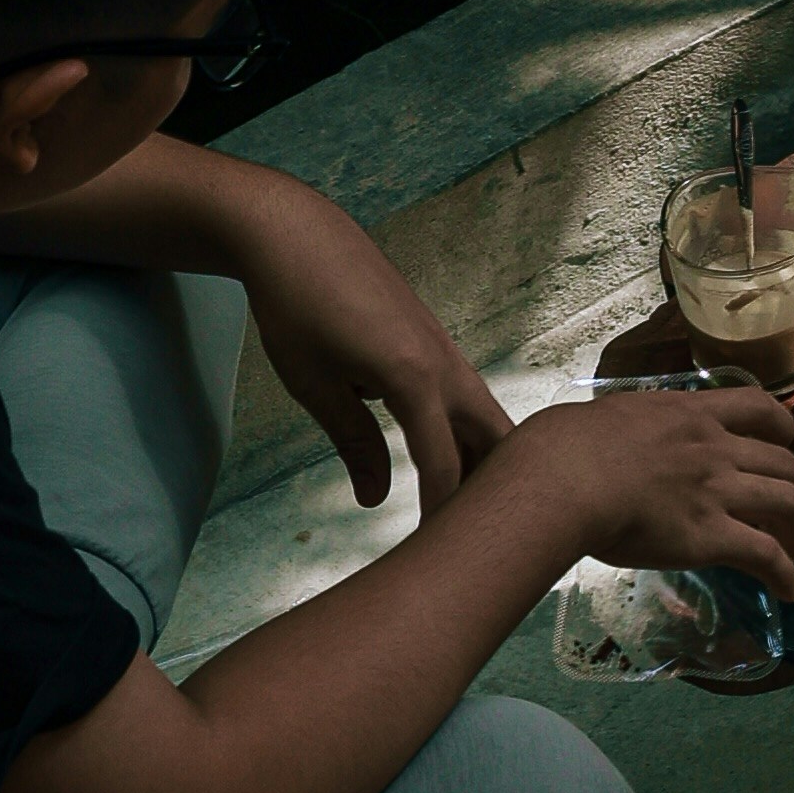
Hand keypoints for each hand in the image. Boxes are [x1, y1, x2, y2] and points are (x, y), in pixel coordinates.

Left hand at [235, 177, 509, 517]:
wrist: (298, 233)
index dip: (446, 518)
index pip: (447, 466)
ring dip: (486, 462)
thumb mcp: (314, 385)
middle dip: (497, 491)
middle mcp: (445, 364)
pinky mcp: (435, 342)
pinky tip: (452, 457)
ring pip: (486, 417)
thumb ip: (353, 443)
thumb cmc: (297, 308)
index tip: (442, 559)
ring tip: (473, 510)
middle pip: (496, 440)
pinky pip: (467, 398)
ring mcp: (445, 350)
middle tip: (482, 541)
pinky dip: (469, 433)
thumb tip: (376, 499)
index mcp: (414, 378)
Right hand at [541, 380, 793, 599]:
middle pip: (783, 463)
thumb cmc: (566, 446)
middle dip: (792, 491)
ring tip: (790, 554)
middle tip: (782, 515)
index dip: (781, 430)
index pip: (759, 407)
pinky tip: (788, 590)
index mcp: (691, 414)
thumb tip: (616, 439)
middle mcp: (715, 448)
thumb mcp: (611, 417)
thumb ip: (633, 428)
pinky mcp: (711, 536)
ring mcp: (717, 491)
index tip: (780, 447)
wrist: (563, 479)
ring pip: (785, 505)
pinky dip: (784, 574)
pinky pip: (765, 555)